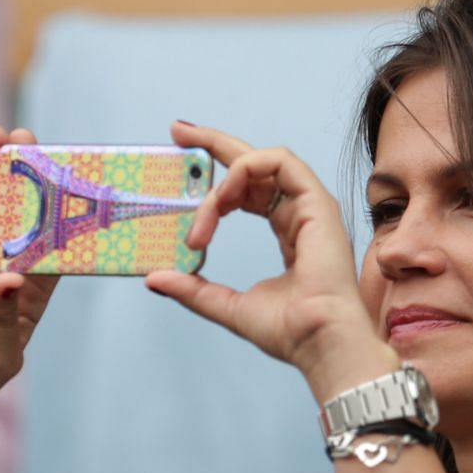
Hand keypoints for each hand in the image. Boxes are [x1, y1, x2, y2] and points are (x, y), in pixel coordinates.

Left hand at [145, 122, 393, 397]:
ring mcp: (310, 206)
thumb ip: (193, 289)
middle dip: (214, 142)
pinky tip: (224, 196)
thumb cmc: (288, 331)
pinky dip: (246, 172)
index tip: (182, 158)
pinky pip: (280, 162)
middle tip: (178, 131)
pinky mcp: (317, 202)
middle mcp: (298, 213)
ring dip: (224, 180)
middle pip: (254, 164)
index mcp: (285, 232)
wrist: (319, 341)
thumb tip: (153, 277)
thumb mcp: (225, 304)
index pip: (248, 189)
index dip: (217, 173)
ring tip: (205, 209)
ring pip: (262, 163)